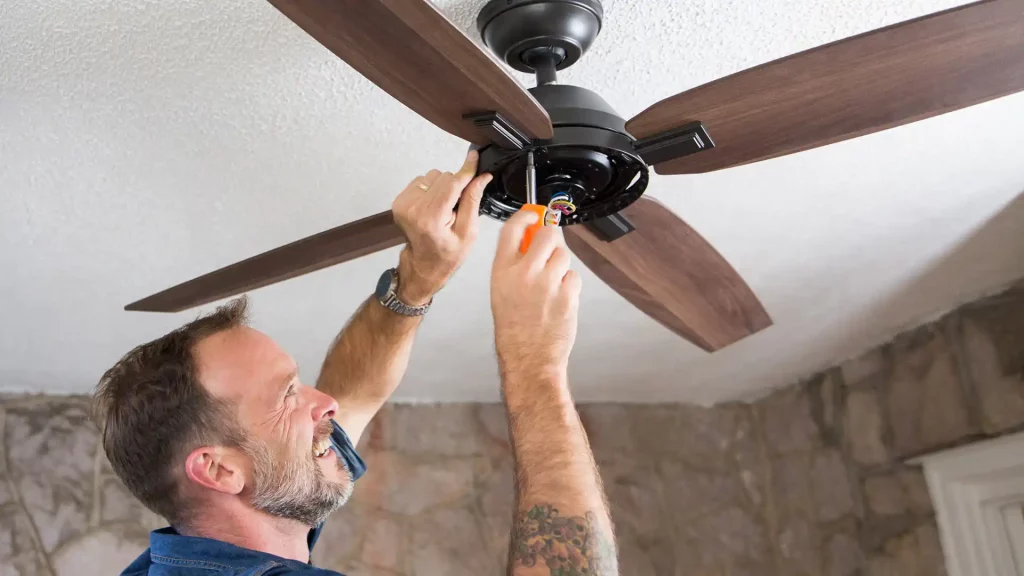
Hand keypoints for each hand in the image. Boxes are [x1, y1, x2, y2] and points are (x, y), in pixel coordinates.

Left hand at [391, 151, 492, 304]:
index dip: (466, 170)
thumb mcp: (468, 232)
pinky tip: (434, 207)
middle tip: (456, 208)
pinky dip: (431, 190)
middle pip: (443, 177)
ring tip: (444, 209)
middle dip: (455, 187)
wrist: (424, 265)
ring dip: (442, 188)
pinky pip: (421, 181)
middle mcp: (413, 208)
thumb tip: (481, 176)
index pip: (452, 184)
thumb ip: (472, 200)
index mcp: (431, 218)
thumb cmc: (448, 254)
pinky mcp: (399, 201)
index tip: (475, 157)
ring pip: (432, 176)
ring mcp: (403, 204)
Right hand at [491, 210, 581, 377]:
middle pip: (547, 234)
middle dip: (553, 237)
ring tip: (552, 284)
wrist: (529, 357)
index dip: (527, 215)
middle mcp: (525, 273)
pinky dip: (570, 284)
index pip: (513, 228)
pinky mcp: (567, 295)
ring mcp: (547, 284)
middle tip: (551, 245)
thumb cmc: (514, 329)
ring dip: (561, 265)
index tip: (535, 213)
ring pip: (564, 256)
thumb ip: (514, 264)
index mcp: (502, 271)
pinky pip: (573, 277)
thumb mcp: (501, 291)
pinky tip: (559, 299)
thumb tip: (533, 239)